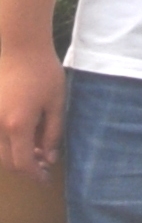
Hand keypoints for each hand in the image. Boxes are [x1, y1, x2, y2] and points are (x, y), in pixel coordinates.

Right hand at [0, 47, 63, 182]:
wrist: (19, 45)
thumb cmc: (42, 70)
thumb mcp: (56, 101)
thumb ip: (53, 132)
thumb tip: (49, 156)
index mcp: (18, 125)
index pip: (23, 163)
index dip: (34, 175)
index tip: (45, 177)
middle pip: (6, 162)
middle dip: (24, 168)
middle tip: (41, 163)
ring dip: (12, 157)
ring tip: (31, 148)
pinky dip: (3, 144)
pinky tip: (18, 135)